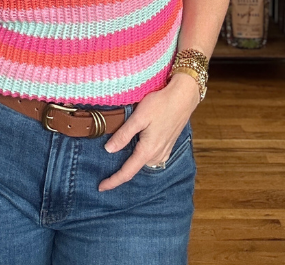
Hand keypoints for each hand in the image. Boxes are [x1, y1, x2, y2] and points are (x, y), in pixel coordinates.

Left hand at [98, 73, 199, 190]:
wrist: (183, 97)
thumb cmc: (160, 104)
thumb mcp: (138, 117)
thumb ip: (124, 135)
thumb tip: (109, 150)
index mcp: (148, 150)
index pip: (127, 172)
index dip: (113, 181)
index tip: (101, 187)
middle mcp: (157, 155)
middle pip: (135, 168)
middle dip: (121, 172)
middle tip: (105, 172)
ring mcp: (164, 151)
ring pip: (144, 162)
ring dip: (132, 163)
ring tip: (118, 160)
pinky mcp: (168, 145)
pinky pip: (152, 157)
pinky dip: (142, 157)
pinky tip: (137, 149)